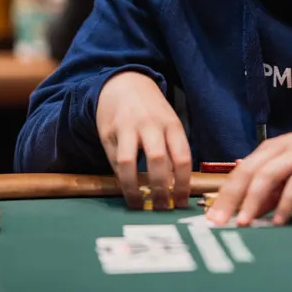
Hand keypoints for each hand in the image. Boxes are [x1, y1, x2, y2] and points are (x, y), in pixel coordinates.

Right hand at [96, 71, 190, 209]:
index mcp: (171, 125)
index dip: (183, 184)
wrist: (124, 84)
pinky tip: (126, 189)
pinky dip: (120, 178)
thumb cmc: (152, 111)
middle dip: (160, 189)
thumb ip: (174, 149)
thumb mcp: (169, 123)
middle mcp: (150, 125)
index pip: (182, 157)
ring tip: (140, 204)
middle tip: (163, 208)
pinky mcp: (108, 133)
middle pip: (157, 160)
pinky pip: (113, 161)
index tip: (182, 203)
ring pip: (128, 162)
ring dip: (134, 188)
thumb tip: (180, 187)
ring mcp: (127, 128)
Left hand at [208, 116, 291, 226]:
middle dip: (230, 198)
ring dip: (253, 200)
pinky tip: (280, 219)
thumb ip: (275, 190)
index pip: (240, 172)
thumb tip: (253, 212)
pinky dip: (286, 201)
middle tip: (218, 222)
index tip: (211, 217)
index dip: (224, 194)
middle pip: (248, 172)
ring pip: (268, 175)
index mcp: (271, 150)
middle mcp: (281, 149)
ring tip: (244, 223)